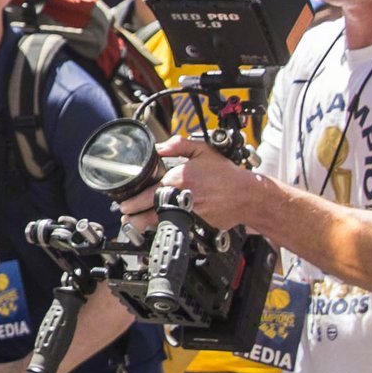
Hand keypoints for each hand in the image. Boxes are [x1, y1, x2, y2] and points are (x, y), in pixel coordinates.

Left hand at [122, 136, 261, 235]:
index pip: (147, 193)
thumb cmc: (225, 174)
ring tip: (135, 225)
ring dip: (145, 225)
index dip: (132, 201)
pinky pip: (178, 226)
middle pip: (149, 211)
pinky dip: (168, 227)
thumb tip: (160, 146)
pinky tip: (160, 226)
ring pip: (161, 222)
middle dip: (134, 216)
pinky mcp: (197, 225)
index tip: (124, 204)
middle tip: (125, 217)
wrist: (246, 195)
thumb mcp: (202, 150)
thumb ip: (178, 145)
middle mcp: (180, 197)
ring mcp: (188, 213)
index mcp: (178, 179)